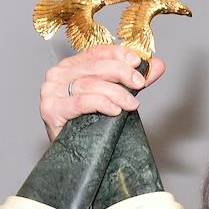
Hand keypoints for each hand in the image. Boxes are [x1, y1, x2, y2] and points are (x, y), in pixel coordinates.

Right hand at [40, 44, 165, 141]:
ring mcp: (51, 92)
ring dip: (116, 93)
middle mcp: (57, 74)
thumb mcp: (114, 97)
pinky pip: (81, 102)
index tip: (138, 61)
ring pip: (90, 84)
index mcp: (71, 66)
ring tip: (132, 104)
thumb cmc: (88, 123)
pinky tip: (115, 110)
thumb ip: (133, 80)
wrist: (71, 155)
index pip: (96, 52)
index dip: (119, 54)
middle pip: (94, 67)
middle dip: (121, 73)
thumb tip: (157, 65)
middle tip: (140, 82)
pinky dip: (101, 104)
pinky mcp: (50, 109)